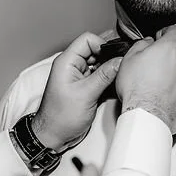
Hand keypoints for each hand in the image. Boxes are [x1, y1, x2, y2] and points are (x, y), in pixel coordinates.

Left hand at [32, 32, 121, 150]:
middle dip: (110, 57)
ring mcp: (80, 77)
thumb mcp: (86, 94)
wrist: (54, 136)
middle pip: (96, 50)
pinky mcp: (86, 87)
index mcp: (67, 62)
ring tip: (120, 76)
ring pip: (100, 63)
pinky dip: (109, 79)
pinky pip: (100, 76)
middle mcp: (73, 66)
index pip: (88, 40)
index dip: (103, 45)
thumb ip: (104, 75)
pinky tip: (116, 85)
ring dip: (110, 69)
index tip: (115, 57)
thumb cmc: (60, 117)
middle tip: (122, 66)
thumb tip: (120, 60)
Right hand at [114, 26, 175, 134]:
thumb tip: (147, 42)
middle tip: (156, 65)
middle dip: (170, 56)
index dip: (168, 32)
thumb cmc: (137, 89)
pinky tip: (174, 90)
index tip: (163, 36)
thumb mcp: (129, 60)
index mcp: (169, 48)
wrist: (147, 115)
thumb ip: (141, 46)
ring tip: (169, 78)